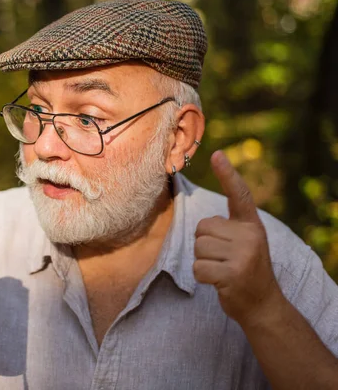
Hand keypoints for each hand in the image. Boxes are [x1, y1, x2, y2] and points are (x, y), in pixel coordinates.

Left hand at [193, 151, 283, 326]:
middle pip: (201, 228)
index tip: (217, 154)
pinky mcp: (233, 274)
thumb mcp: (244, 244)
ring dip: (202, 262)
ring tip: (222, 270)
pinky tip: (219, 282)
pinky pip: (198, 268)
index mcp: (251, 225)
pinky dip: (202, 277)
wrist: (263, 305)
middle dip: (204, 244)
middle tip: (223, 259)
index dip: (227, 174)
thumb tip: (204, 226)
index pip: (239, 195)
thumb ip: (229, 230)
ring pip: (198, 248)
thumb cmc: (245, 271)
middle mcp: (250, 236)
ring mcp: (243, 255)